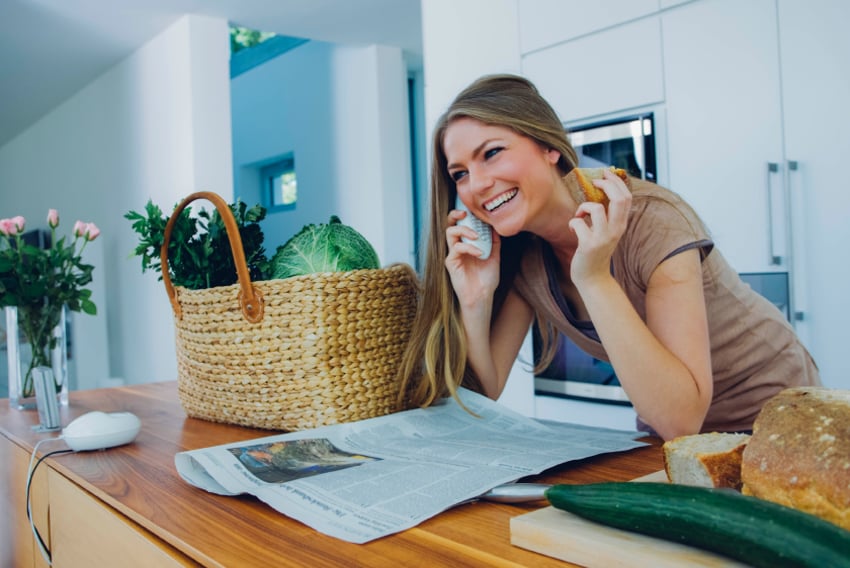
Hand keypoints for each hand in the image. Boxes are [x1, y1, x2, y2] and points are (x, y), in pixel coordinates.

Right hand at [445, 208, 500, 306]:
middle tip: (466, 213)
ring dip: (464, 230)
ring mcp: (453, 253)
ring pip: (450, 232)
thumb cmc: (487, 279)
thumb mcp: (495, 256)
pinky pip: (456, 248)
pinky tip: (479, 253)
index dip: (467, 214)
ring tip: (477, 236)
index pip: (462, 223)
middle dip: (456, 214)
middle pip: (450, 223)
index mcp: (467, 243)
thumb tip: (495, 226)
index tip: (477, 211)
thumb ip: (494, 242)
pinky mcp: (450, 262)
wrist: (482, 296)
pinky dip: (469, 247)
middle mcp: (458, 246)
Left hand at [568, 168, 630, 284]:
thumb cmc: (596, 252)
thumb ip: (607, 216)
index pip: (627, 197)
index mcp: (621, 224)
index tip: (605, 174)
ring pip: (595, 208)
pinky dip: (572, 223)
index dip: (616, 181)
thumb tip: (601, 192)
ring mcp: (603, 238)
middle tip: (594, 181)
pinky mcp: (589, 245)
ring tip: (579, 215)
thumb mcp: (607, 232)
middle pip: (619, 198)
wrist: (593, 278)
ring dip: (583, 206)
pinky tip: (573, 230)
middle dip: (606, 184)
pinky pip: (578, 223)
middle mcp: (616, 230)